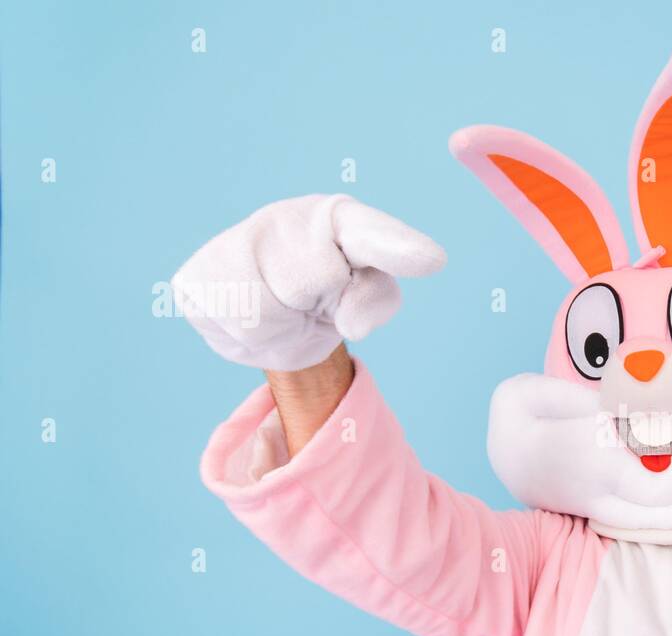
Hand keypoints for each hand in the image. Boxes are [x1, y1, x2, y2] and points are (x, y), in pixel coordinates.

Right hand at [171, 194, 444, 370]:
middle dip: (312, 302)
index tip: (433, 261)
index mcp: (339, 219)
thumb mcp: (371, 298)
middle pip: (309, 282)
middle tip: (308, 300)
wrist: (279, 310)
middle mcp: (283, 219)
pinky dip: (243, 337)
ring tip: (283, 311)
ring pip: (262, 313)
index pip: (368, 232)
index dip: (397, 246)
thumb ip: (373, 301)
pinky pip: (226, 325)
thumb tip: (351, 319)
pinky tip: (249, 316)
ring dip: (278, 328)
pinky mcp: (194, 278)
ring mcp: (233, 242)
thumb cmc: (339, 296)